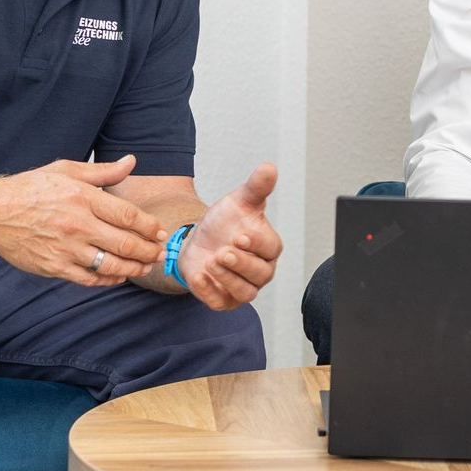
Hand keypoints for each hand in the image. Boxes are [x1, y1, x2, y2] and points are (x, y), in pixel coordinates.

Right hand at [0, 155, 166, 284]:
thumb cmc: (30, 189)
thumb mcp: (66, 170)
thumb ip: (103, 171)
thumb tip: (131, 162)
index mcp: (82, 198)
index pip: (128, 215)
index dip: (149, 226)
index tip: (160, 231)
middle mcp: (77, 224)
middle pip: (125, 243)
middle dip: (148, 251)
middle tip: (158, 253)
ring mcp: (66, 248)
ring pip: (111, 264)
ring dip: (134, 268)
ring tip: (145, 266)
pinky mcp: (54, 267)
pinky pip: (89, 278)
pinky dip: (108, 279)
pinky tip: (118, 276)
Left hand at [177, 162, 280, 310]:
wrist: (199, 241)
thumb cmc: (224, 222)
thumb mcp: (238, 201)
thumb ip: (255, 187)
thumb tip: (269, 168)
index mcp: (268, 247)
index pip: (271, 249)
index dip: (257, 244)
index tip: (240, 235)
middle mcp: (260, 270)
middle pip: (260, 274)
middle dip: (242, 264)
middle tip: (223, 251)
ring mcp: (242, 287)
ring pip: (245, 292)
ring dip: (228, 279)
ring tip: (212, 261)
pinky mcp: (223, 299)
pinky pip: (220, 302)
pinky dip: (209, 292)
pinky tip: (199, 276)